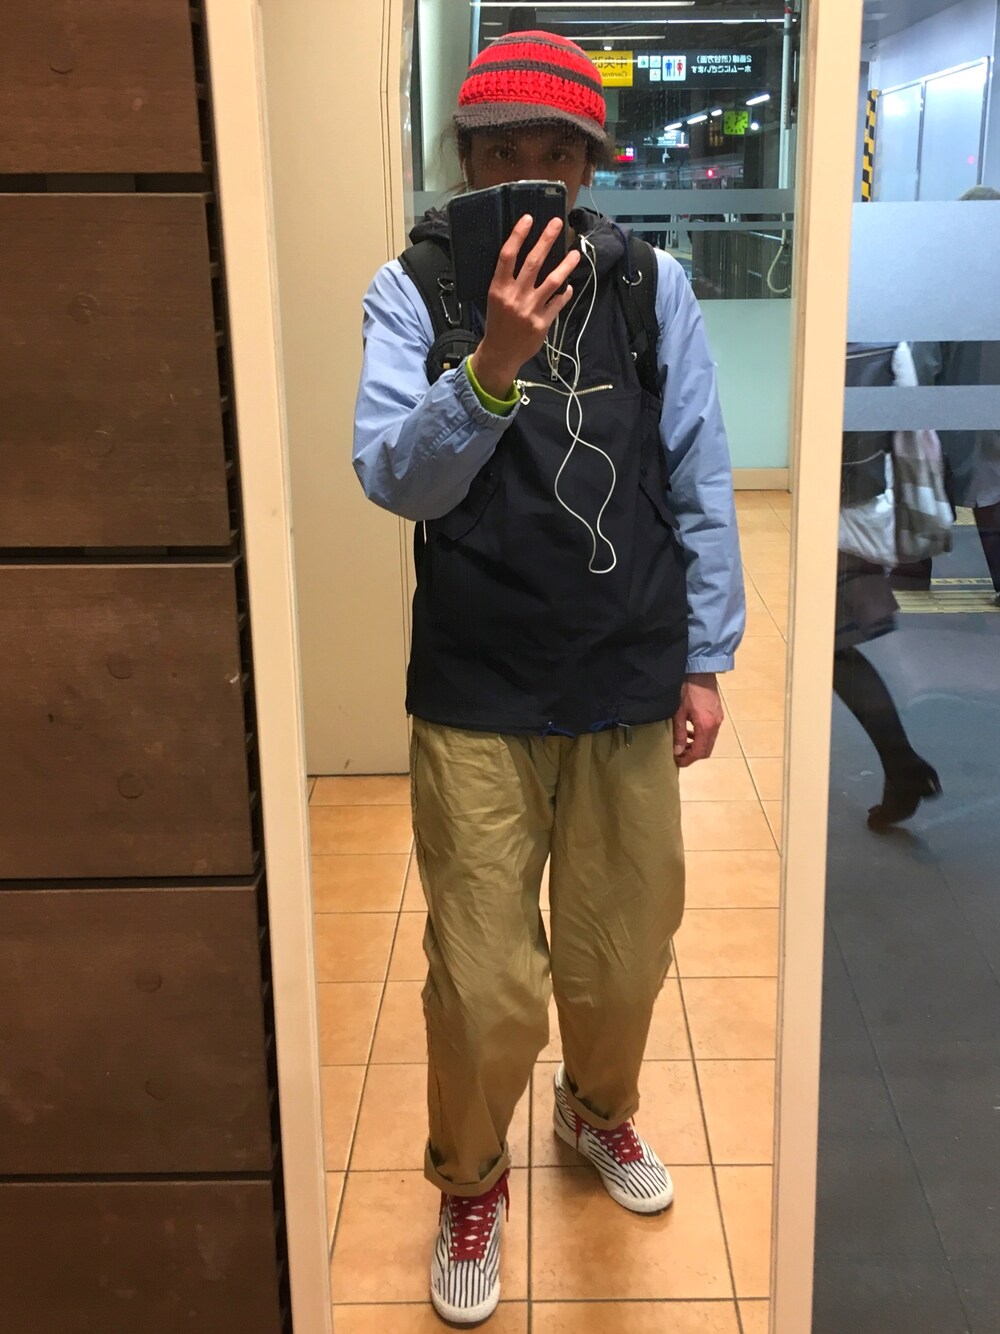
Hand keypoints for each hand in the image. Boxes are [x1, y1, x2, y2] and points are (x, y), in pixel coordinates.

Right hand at [469, 215, 581, 398]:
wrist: (500, 353)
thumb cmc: (498, 322)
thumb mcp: (496, 298)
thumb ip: (508, 280)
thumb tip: (528, 256)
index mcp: (498, 288)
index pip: (507, 256)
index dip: (518, 235)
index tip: (528, 218)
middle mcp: (514, 297)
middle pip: (533, 262)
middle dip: (546, 240)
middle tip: (557, 223)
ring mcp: (530, 310)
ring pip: (552, 281)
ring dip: (566, 265)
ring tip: (575, 253)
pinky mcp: (542, 323)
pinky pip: (558, 302)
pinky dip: (565, 292)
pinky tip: (569, 286)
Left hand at [672, 673, 724, 767]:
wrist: (700, 669)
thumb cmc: (686, 688)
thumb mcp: (678, 712)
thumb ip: (679, 733)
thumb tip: (678, 751)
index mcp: (706, 726)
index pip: (700, 752)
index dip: (688, 760)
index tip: (677, 762)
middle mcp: (716, 724)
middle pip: (707, 749)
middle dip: (693, 755)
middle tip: (678, 755)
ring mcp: (718, 718)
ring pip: (709, 740)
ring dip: (697, 745)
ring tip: (682, 744)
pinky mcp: (717, 712)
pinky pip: (710, 731)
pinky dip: (701, 736)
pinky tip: (690, 731)